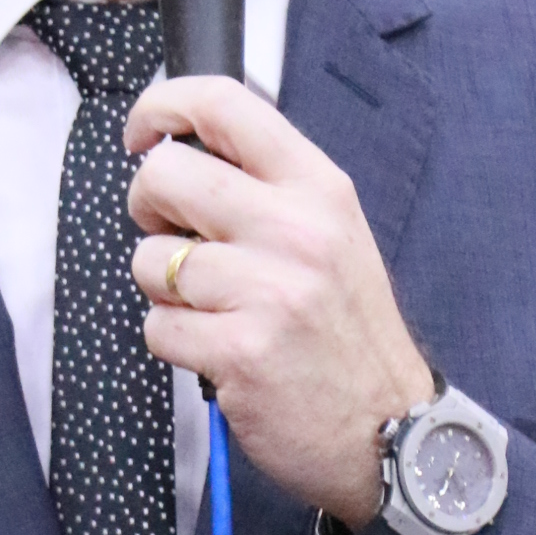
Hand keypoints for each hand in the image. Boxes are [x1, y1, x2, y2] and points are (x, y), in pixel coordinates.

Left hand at [124, 79, 430, 524]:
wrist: (392, 431)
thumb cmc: (348, 333)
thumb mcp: (332, 234)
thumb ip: (266, 188)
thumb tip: (178, 153)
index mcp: (318, 187)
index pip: (223, 104)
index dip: (162, 106)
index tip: (143, 133)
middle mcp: (295, 229)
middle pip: (163, 175)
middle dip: (148, 209)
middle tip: (177, 240)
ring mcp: (268, 290)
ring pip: (150, 259)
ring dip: (166, 290)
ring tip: (216, 310)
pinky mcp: (239, 351)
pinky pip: (158, 325)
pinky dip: (176, 342)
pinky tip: (219, 351)